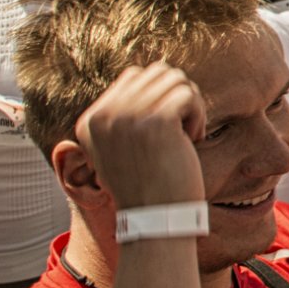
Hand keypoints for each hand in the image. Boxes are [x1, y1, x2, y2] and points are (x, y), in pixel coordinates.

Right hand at [76, 62, 211, 218]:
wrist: (156, 218)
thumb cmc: (149, 183)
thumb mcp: (124, 147)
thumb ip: (128, 113)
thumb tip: (160, 69)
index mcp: (90, 120)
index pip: (133, 77)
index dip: (158, 97)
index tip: (164, 130)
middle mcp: (103, 115)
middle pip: (156, 72)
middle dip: (176, 96)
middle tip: (181, 130)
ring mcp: (128, 116)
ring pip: (175, 79)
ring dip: (189, 105)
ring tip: (187, 135)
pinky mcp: (156, 122)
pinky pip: (187, 94)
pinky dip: (198, 114)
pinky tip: (193, 140)